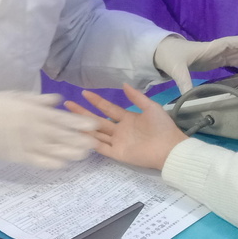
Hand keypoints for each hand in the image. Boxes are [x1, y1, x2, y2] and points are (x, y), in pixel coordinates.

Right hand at [0, 91, 98, 168]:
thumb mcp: (18, 95)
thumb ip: (39, 100)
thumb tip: (58, 100)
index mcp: (34, 111)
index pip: (63, 118)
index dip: (80, 123)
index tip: (95, 125)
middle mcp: (33, 128)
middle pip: (62, 136)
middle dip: (81, 140)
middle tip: (96, 143)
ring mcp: (26, 144)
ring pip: (54, 150)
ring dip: (71, 153)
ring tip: (84, 155)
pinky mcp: (17, 156)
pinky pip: (38, 161)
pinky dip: (51, 163)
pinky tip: (63, 164)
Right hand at [63, 85, 188, 170]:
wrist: (170, 148)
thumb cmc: (162, 127)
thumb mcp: (150, 107)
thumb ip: (136, 97)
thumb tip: (123, 84)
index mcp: (128, 118)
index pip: (108, 108)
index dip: (96, 101)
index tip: (84, 93)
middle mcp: (119, 130)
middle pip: (97, 120)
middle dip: (82, 113)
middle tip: (67, 105)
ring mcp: (117, 142)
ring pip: (96, 134)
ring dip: (83, 127)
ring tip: (68, 121)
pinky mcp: (118, 154)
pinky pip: (101, 148)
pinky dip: (91, 143)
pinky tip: (79, 137)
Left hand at [153, 34, 237, 92]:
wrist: (160, 52)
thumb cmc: (169, 57)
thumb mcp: (176, 70)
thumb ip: (184, 82)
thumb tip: (189, 97)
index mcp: (207, 49)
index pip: (228, 44)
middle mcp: (213, 50)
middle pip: (236, 46)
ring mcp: (213, 55)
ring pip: (235, 51)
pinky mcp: (211, 60)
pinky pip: (230, 58)